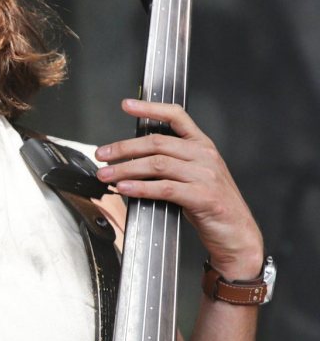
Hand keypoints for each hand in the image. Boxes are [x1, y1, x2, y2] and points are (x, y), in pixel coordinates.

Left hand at [94, 98, 263, 279]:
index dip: (150, 108)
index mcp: (202, 145)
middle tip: (102, 154)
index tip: (127, 105)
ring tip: (106, 174)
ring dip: (126, 169)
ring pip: (157, 164)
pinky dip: (140, 188)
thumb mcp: (194, 177)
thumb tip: (132, 162)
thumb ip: (171, 165)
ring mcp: (205, 175)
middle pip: (157, 142)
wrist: (237, 235)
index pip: (176, 116)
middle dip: (124, 148)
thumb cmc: (212, 207)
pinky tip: (125, 189)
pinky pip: (165, 188)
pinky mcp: (203, 196)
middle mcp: (205, 155)